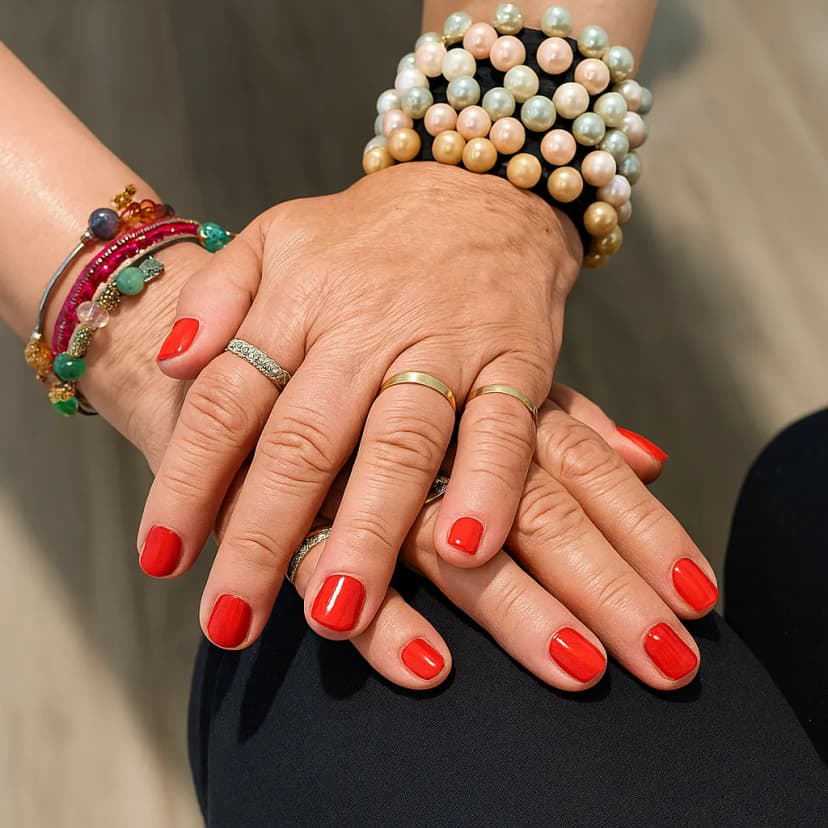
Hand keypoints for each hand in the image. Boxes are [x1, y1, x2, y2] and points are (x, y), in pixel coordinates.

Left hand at [83, 229, 714, 691]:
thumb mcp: (278, 236)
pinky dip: (488, 485)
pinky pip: (504, 427)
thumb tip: (168, 361)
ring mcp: (444, 344)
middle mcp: (365, 328)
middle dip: (264, 534)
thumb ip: (219, 295)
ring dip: (369, 528)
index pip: (229, 398)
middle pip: (305, 439)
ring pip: (399, 443)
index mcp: (296, 303)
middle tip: (232, 623)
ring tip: (337, 612)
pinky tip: (468, 548)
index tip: (161, 559)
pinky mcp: (516, 358)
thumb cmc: (368, 234)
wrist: (479, 184)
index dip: (190, 478)